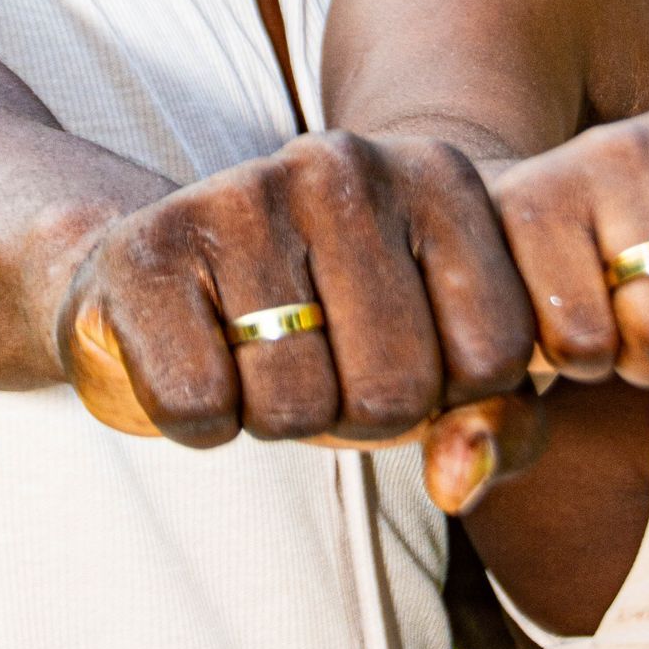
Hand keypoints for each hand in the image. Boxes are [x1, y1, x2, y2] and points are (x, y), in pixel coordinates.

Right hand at [55, 136, 545, 492]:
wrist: (172, 265)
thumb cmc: (335, 321)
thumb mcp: (444, 360)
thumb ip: (501, 422)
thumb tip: (456, 482)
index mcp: (440, 177)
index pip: (496, 357)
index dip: (450, 393)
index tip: (408, 350)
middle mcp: (346, 166)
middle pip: (395, 393)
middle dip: (356, 413)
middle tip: (320, 361)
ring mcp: (243, 193)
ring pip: (297, 407)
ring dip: (275, 417)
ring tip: (258, 354)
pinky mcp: (148, 246)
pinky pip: (200, 406)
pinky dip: (198, 419)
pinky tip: (198, 354)